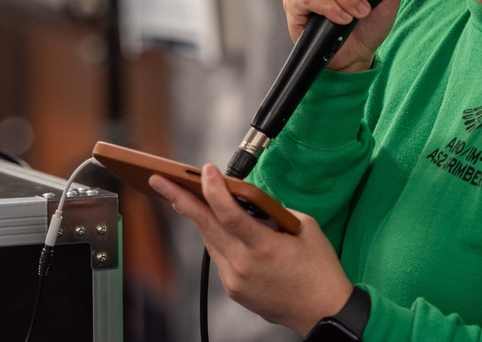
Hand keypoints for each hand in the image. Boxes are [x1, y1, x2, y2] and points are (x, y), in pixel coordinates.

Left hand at [149, 165, 352, 335]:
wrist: (322, 311)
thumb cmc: (319, 269)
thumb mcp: (304, 227)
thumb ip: (274, 212)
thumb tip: (250, 201)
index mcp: (264, 247)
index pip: (229, 214)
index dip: (213, 190)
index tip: (204, 171)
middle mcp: (244, 265)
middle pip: (206, 225)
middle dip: (180, 198)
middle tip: (159, 180)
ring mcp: (235, 279)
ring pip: (209, 239)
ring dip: (198, 216)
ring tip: (181, 194)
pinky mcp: (234, 289)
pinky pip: (218, 255)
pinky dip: (216, 237)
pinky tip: (215, 224)